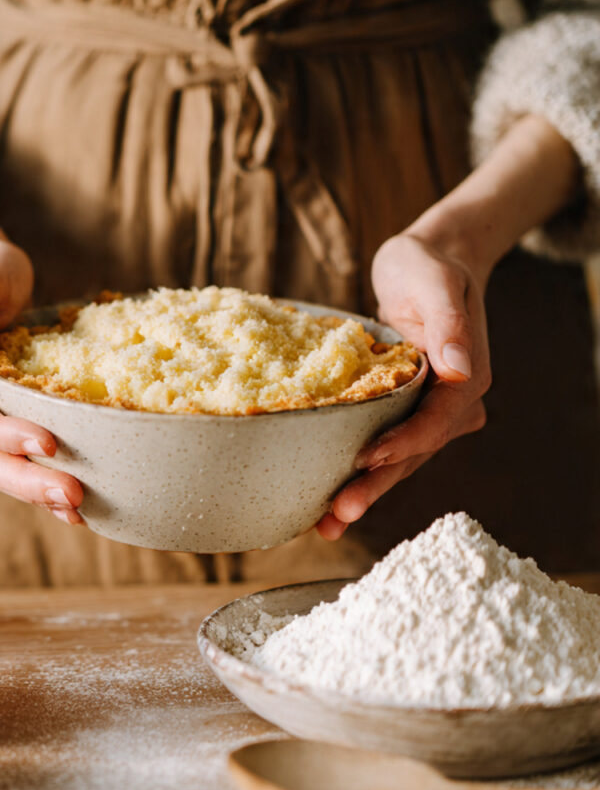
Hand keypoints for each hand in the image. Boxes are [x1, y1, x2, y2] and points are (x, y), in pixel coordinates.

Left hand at [315, 233, 489, 539]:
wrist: (426, 263)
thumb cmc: (428, 267)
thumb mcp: (437, 283)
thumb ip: (449, 324)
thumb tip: (459, 371)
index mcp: (465, 379)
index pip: (434, 423)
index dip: (402, 445)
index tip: (365, 460)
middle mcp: (449, 404)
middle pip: (412, 454)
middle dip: (374, 486)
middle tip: (337, 515)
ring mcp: (425, 411)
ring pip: (395, 460)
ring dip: (362, 491)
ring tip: (325, 526)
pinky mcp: (400, 411)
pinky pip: (380, 446)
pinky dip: (356, 473)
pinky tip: (323, 500)